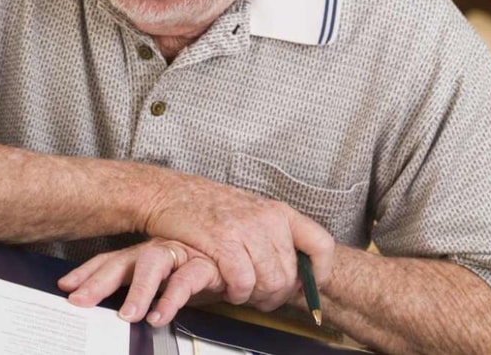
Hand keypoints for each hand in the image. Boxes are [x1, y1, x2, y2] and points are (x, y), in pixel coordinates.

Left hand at [59, 238, 223, 326]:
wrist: (240, 259)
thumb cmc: (196, 271)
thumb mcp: (164, 282)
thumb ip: (140, 292)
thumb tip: (112, 311)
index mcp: (143, 256)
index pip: (110, 261)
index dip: (87, 272)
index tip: (66, 286)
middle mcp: (157, 252)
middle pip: (121, 262)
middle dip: (98, 281)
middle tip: (80, 301)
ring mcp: (179, 255)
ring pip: (152, 265)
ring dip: (138, 291)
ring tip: (127, 315)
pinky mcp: (205, 264)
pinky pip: (186, 280)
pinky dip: (172, 299)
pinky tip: (160, 316)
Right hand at [138, 173, 334, 310]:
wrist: (169, 193)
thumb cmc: (208, 206)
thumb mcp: (251, 212)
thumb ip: (275, 236)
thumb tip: (300, 271)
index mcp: (279, 212)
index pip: (321, 244)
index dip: (321, 272)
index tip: (308, 286)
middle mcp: (267, 219)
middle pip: (290, 275)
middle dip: (276, 295)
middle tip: (259, 297)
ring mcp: (244, 230)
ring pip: (268, 281)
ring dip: (254, 296)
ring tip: (241, 292)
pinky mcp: (222, 242)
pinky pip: (242, 282)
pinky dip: (236, 293)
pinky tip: (227, 288)